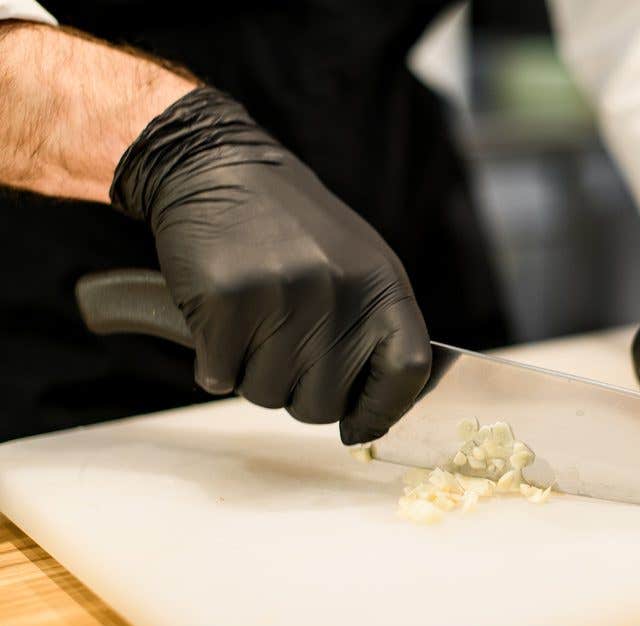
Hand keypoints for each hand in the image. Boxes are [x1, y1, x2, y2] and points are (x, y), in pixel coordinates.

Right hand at [111, 87, 431, 443]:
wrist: (218, 169)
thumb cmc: (291, 230)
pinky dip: (213, 362)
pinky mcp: (229, 301)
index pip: (410, 370)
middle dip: (298, 393)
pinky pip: (219, 378)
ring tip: (252, 321)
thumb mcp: (357, 265)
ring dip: (252, 374)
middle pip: (324, 403)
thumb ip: (374, 331)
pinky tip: (220, 319)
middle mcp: (341, 292)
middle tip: (281, 349)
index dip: (385, 410)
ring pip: (268, 396)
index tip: (360, 426)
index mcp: (383, 284)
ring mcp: (285, 296)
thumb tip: (375, 418)